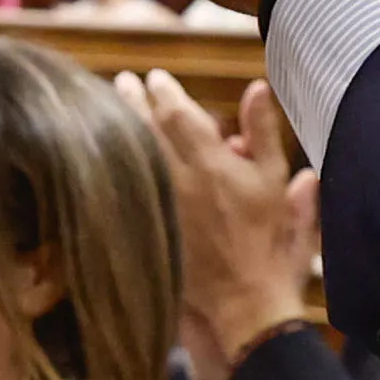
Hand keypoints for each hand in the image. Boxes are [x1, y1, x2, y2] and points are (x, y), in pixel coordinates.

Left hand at [134, 75, 321, 379]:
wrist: (246, 303)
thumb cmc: (269, 243)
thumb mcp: (275, 182)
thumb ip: (264, 132)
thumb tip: (256, 87)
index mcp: (213, 165)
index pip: (178, 115)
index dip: (164, 91)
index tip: (155, 77)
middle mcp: (179, 183)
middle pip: (145, 130)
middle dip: (131, 101)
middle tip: (123, 81)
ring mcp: (159, 208)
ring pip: (130, 158)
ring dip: (118, 128)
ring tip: (108, 108)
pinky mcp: (147, 232)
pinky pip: (123, 192)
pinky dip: (112, 168)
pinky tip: (104, 157)